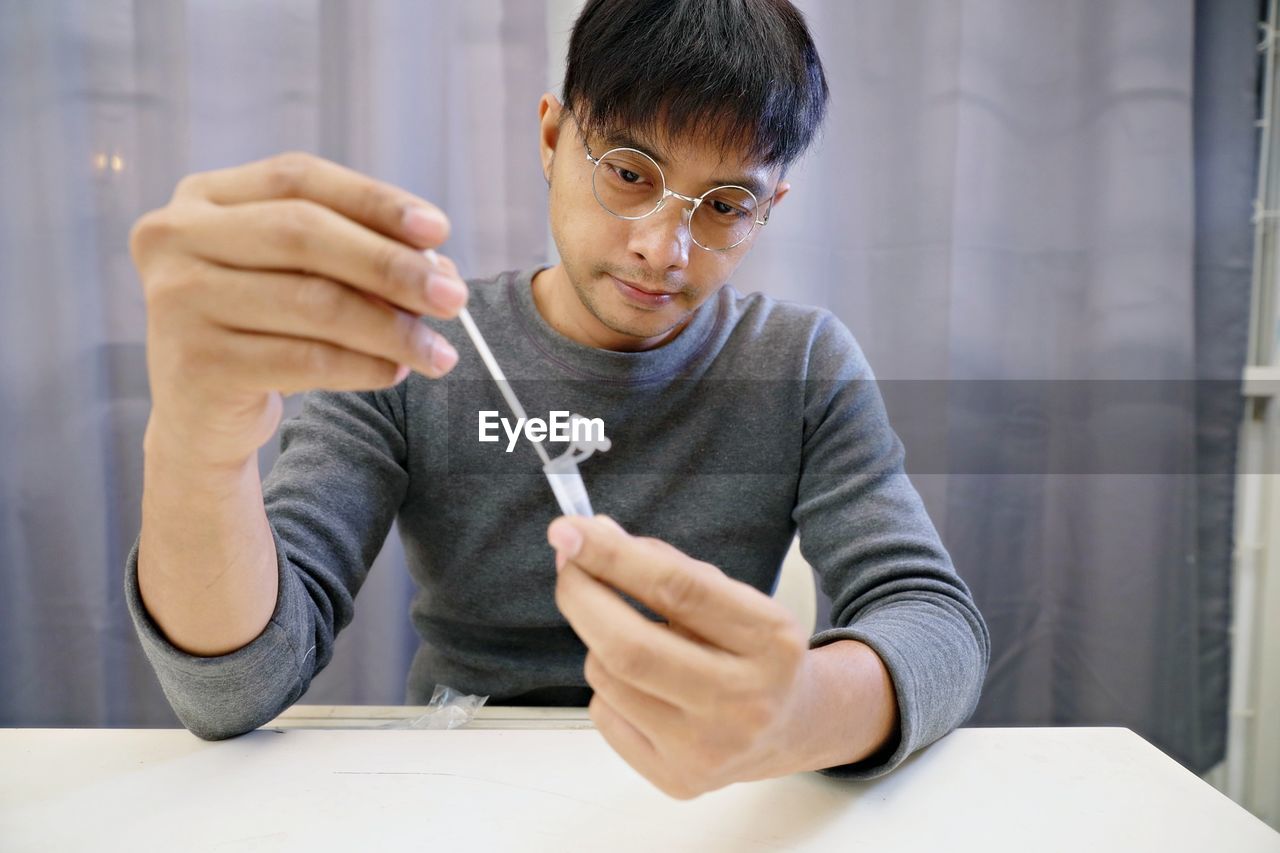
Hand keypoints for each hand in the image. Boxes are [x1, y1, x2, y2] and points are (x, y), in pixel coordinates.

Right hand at [129, 150, 468, 466]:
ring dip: (391, 329)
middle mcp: (174, 237)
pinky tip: (397, 371)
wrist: (201, 414)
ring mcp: (177, 301)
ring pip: (312, 302)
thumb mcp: (301, 276)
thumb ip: (360, 256)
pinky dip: (363, 366)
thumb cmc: (263, 327)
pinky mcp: (196, 365)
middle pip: (303, 234)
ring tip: (439, 352)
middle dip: (391, 266)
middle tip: (453, 298)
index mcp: (201, 196)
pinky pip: (305, 360)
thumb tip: (439, 266)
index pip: (297, 177)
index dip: (373, 199)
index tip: (439, 229)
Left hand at [549, 515, 812, 799]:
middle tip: (567, 566)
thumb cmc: (751, 650)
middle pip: (629, 647)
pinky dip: (608, 686)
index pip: (677, 589)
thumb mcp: (735, 597)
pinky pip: (604, 715)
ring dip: (599, 642)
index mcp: (769, 641)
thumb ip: (667, 566)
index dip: (614, 557)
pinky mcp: (677, 780)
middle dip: (582, 597)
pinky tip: (643, 686)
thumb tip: (590, 537)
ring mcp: (708, 750)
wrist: (793, 726)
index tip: (570, 530)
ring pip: (607, 678)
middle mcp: (743, 702)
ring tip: (632, 638)